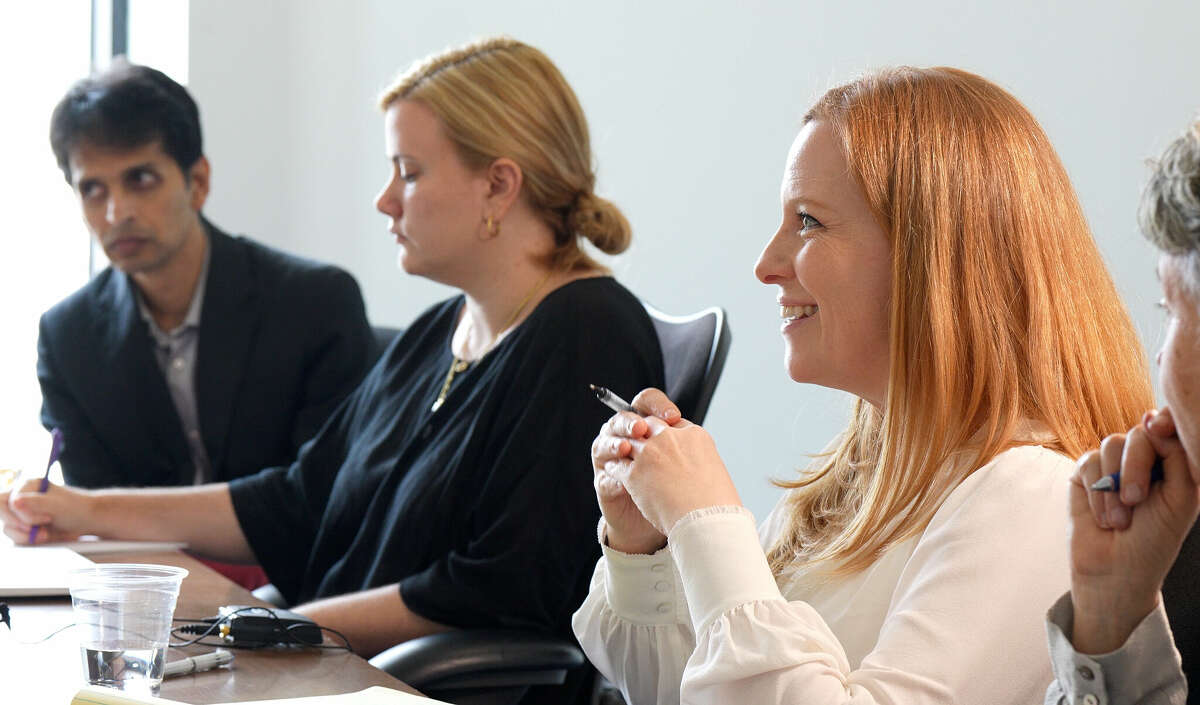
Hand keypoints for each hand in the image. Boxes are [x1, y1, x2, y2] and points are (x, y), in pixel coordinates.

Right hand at [1, 478, 92, 543]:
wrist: (87, 520)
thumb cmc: (75, 508)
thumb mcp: (56, 504)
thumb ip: (35, 502)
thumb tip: (14, 501)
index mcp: (27, 485)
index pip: (8, 501)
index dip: (25, 514)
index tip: (47, 519)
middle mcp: (21, 497)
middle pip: (2, 512)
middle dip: (20, 525)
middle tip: (41, 530)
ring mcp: (21, 513)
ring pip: (7, 527)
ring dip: (26, 535)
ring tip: (46, 534)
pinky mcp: (24, 526)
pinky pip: (15, 536)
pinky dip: (28, 539)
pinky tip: (44, 536)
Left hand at [596, 388, 741, 543]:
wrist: (707, 522)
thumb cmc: (716, 505)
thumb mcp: (714, 471)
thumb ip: (698, 461)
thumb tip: (692, 468)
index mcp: (694, 436)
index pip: (674, 424)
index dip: (665, 433)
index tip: (662, 443)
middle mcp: (670, 438)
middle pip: (649, 425)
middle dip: (643, 435)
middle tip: (638, 446)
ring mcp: (650, 453)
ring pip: (630, 443)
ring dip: (625, 450)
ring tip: (620, 457)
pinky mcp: (634, 473)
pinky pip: (617, 464)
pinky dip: (615, 468)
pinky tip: (614, 473)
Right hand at [1068, 408, 1199, 653]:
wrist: (1116, 572)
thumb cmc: (1154, 543)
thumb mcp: (1181, 499)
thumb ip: (1178, 458)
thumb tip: (1156, 423)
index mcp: (1171, 465)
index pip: (1168, 429)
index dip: (1163, 424)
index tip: (1156, 431)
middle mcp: (1142, 462)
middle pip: (1139, 434)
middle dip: (1136, 466)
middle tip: (1135, 500)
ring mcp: (1111, 467)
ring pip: (1111, 445)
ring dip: (1114, 485)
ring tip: (1119, 519)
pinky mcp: (1083, 477)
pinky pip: (1087, 463)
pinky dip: (1096, 493)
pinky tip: (1103, 517)